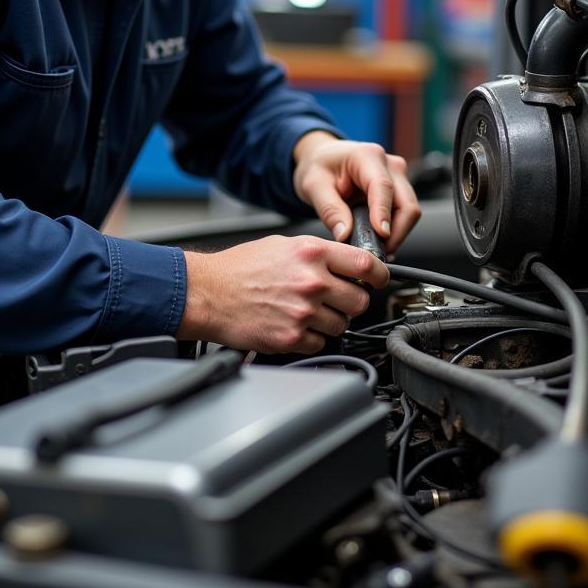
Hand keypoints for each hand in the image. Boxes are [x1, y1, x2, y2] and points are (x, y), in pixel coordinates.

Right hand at [178, 235, 388, 353]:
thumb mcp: (284, 244)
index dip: (379, 275)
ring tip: (307, 311)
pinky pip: (321, 343)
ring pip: (342, 325)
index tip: (378, 280)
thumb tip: (348, 264)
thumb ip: (319, 253)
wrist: (208, 293)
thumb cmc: (240, 268)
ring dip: (331, 321)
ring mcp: (303, 312)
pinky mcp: (291, 337)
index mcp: (312, 253)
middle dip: (351, 302)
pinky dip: (312, 338)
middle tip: (336, 299)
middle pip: (361, 301)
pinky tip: (294, 325)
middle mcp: (312, 281)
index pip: (367, 265)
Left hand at [292, 132, 420, 255]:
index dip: (383, 213)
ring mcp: (398, 176)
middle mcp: (390, 164)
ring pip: (409, 212)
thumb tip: (345, 235)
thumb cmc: (318, 167)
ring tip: (373, 249)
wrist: (323, 159)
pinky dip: (395, 231)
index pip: (383, 187)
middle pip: (406, 203)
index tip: (381, 236)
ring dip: (396, 234)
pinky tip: (378, 242)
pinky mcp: (399, 189)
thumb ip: (329, 210)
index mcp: (367, 156)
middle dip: (395, 232)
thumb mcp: (314, 186)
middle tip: (375, 253)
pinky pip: (404, 214)